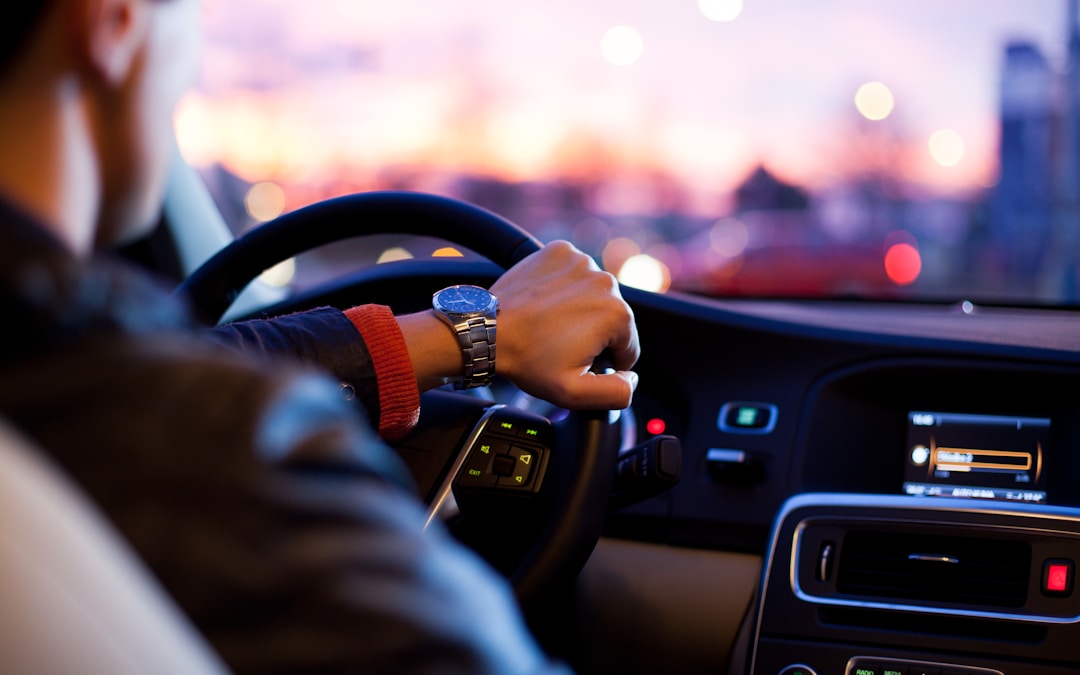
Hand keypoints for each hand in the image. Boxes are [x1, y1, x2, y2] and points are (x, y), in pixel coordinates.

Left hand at [491, 240, 639, 409]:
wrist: (488, 330)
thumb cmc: (527, 359)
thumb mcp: (575, 393)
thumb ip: (616, 393)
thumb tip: (632, 378)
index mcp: (617, 314)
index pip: (628, 346)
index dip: (604, 361)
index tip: (576, 360)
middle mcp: (605, 281)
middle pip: (612, 318)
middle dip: (593, 334)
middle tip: (559, 344)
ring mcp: (581, 261)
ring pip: (594, 295)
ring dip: (580, 309)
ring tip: (551, 324)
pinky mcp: (560, 251)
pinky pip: (574, 274)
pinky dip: (565, 287)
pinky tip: (546, 303)